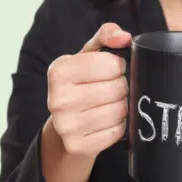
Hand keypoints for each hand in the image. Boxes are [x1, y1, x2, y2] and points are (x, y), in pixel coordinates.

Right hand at [46, 23, 131, 157]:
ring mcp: (66, 126)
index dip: (118, 66)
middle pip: (118, 88)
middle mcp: (57, 99)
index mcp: (59, 70)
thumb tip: (124, 36)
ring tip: (109, 103)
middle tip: (111, 88)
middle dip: (122, 86)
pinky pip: (117, 132)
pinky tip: (106, 121)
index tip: (109, 70)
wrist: (65, 123)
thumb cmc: (82, 82)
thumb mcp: (89, 55)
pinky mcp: (77, 146)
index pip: (112, 64)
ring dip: (122, 106)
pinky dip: (119, 126)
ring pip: (119, 111)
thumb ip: (107, 36)